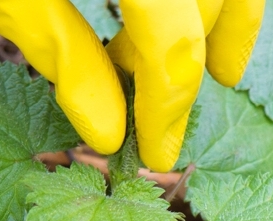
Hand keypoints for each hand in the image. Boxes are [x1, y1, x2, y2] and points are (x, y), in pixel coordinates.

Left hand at [0, 0, 264, 171]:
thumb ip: (61, 54)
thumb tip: (109, 131)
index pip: (172, 45)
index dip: (169, 109)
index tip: (158, 155)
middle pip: (205, 10)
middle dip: (179, 71)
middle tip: (143, 108)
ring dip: (210, 28)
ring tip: (170, 65)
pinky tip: (212, 23)